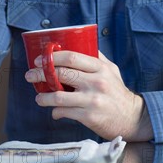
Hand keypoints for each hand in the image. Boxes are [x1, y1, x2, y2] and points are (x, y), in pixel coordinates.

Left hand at [25, 51, 153, 141]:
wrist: (132, 117)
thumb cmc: (118, 92)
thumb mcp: (112, 70)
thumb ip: (97, 58)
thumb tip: (80, 44)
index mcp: (100, 68)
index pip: (72, 56)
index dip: (52, 57)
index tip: (40, 59)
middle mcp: (96, 82)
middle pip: (62, 73)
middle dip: (41, 73)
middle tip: (31, 75)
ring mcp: (92, 100)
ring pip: (58, 96)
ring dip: (44, 97)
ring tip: (39, 97)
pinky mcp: (89, 116)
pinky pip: (64, 112)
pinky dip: (55, 111)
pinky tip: (54, 111)